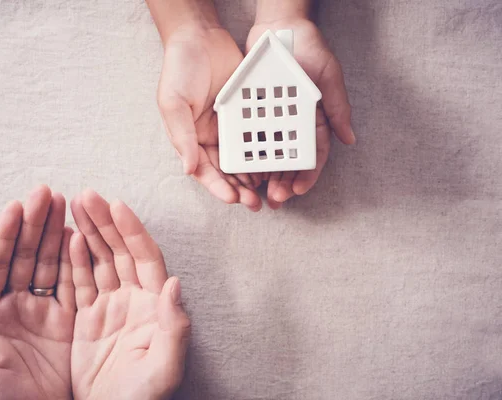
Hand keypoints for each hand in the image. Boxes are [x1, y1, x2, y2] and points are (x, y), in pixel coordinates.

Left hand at [0, 185, 74, 399]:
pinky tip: (79, 237)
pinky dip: (78, 262)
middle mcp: (17, 305)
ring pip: (51, 263)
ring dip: (56, 233)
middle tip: (47, 192)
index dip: (7, 235)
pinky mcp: (69, 321)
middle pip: (27, 255)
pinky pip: (74, 285)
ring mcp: (44, 311)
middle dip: (36, 222)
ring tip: (65, 204)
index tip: (17, 206)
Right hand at [70, 189, 190, 399]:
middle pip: (119, 251)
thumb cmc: (143, 398)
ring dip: (88, 232)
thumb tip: (175, 283)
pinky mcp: (86, 319)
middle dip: (105, 222)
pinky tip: (67, 239)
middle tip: (87, 195)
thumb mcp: (164, 368)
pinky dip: (72, 260)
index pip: (145, 258)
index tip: (117, 206)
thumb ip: (174, 327)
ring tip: (74, 205)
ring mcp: (108, 307)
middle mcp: (133, 299)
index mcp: (154, 305)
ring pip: (98, 260)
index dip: (132, 231)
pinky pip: (79, 283)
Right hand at [158, 25, 262, 210]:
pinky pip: (257, 135)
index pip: (204, 170)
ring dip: (254, 175)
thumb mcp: (173, 103)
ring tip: (268, 189)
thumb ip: (181, 136)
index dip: (218, 187)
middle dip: (239, 188)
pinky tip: (276, 162)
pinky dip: (265, 150)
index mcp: (190, 139)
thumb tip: (189, 169)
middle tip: (255, 203)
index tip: (233, 198)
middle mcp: (210, 137)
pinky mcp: (246, 113)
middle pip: (226, 170)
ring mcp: (230, 126)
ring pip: (244, 158)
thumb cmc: (179, 69)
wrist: (201, 36)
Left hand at [248, 17, 354, 208]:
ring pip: (268, 155)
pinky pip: (248, 137)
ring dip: (264, 176)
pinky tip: (240, 170)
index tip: (297, 190)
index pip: (313, 155)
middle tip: (274, 199)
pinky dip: (246, 154)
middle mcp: (292, 124)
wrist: (278, 26)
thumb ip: (338, 107)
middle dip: (283, 182)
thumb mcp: (329, 76)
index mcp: (313, 120)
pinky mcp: (252, 111)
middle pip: (289, 161)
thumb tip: (350, 139)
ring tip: (256, 192)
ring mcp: (271, 119)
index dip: (307, 175)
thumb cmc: (309, 48)